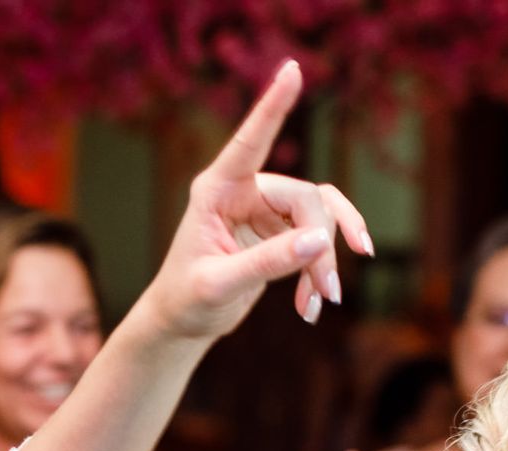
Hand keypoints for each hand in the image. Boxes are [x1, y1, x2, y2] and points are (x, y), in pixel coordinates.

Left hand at [132, 61, 371, 341]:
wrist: (181, 322)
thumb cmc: (186, 300)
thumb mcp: (220, 284)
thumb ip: (266, 262)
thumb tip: (319, 241)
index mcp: (216, 190)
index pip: (249, 141)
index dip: (272, 106)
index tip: (291, 70)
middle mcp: (242, 190)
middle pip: (305, 198)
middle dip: (321, 243)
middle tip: (326, 290)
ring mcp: (263, 208)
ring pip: (318, 217)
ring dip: (326, 259)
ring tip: (324, 300)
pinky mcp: (279, 230)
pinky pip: (317, 237)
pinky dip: (320, 269)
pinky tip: (311, 305)